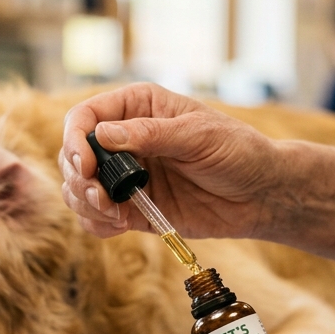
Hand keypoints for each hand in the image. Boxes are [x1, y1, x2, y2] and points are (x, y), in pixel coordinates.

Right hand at [60, 83, 281, 238]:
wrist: (261, 194)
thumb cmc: (237, 151)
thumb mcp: (197, 135)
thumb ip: (150, 134)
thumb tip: (104, 134)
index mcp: (137, 107)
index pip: (85, 117)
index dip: (75, 140)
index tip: (85, 166)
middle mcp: (125, 140)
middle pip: (73, 155)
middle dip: (78, 178)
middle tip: (99, 197)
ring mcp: (127, 176)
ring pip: (78, 188)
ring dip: (84, 203)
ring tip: (113, 214)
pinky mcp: (134, 208)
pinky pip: (97, 217)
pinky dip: (97, 223)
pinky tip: (119, 225)